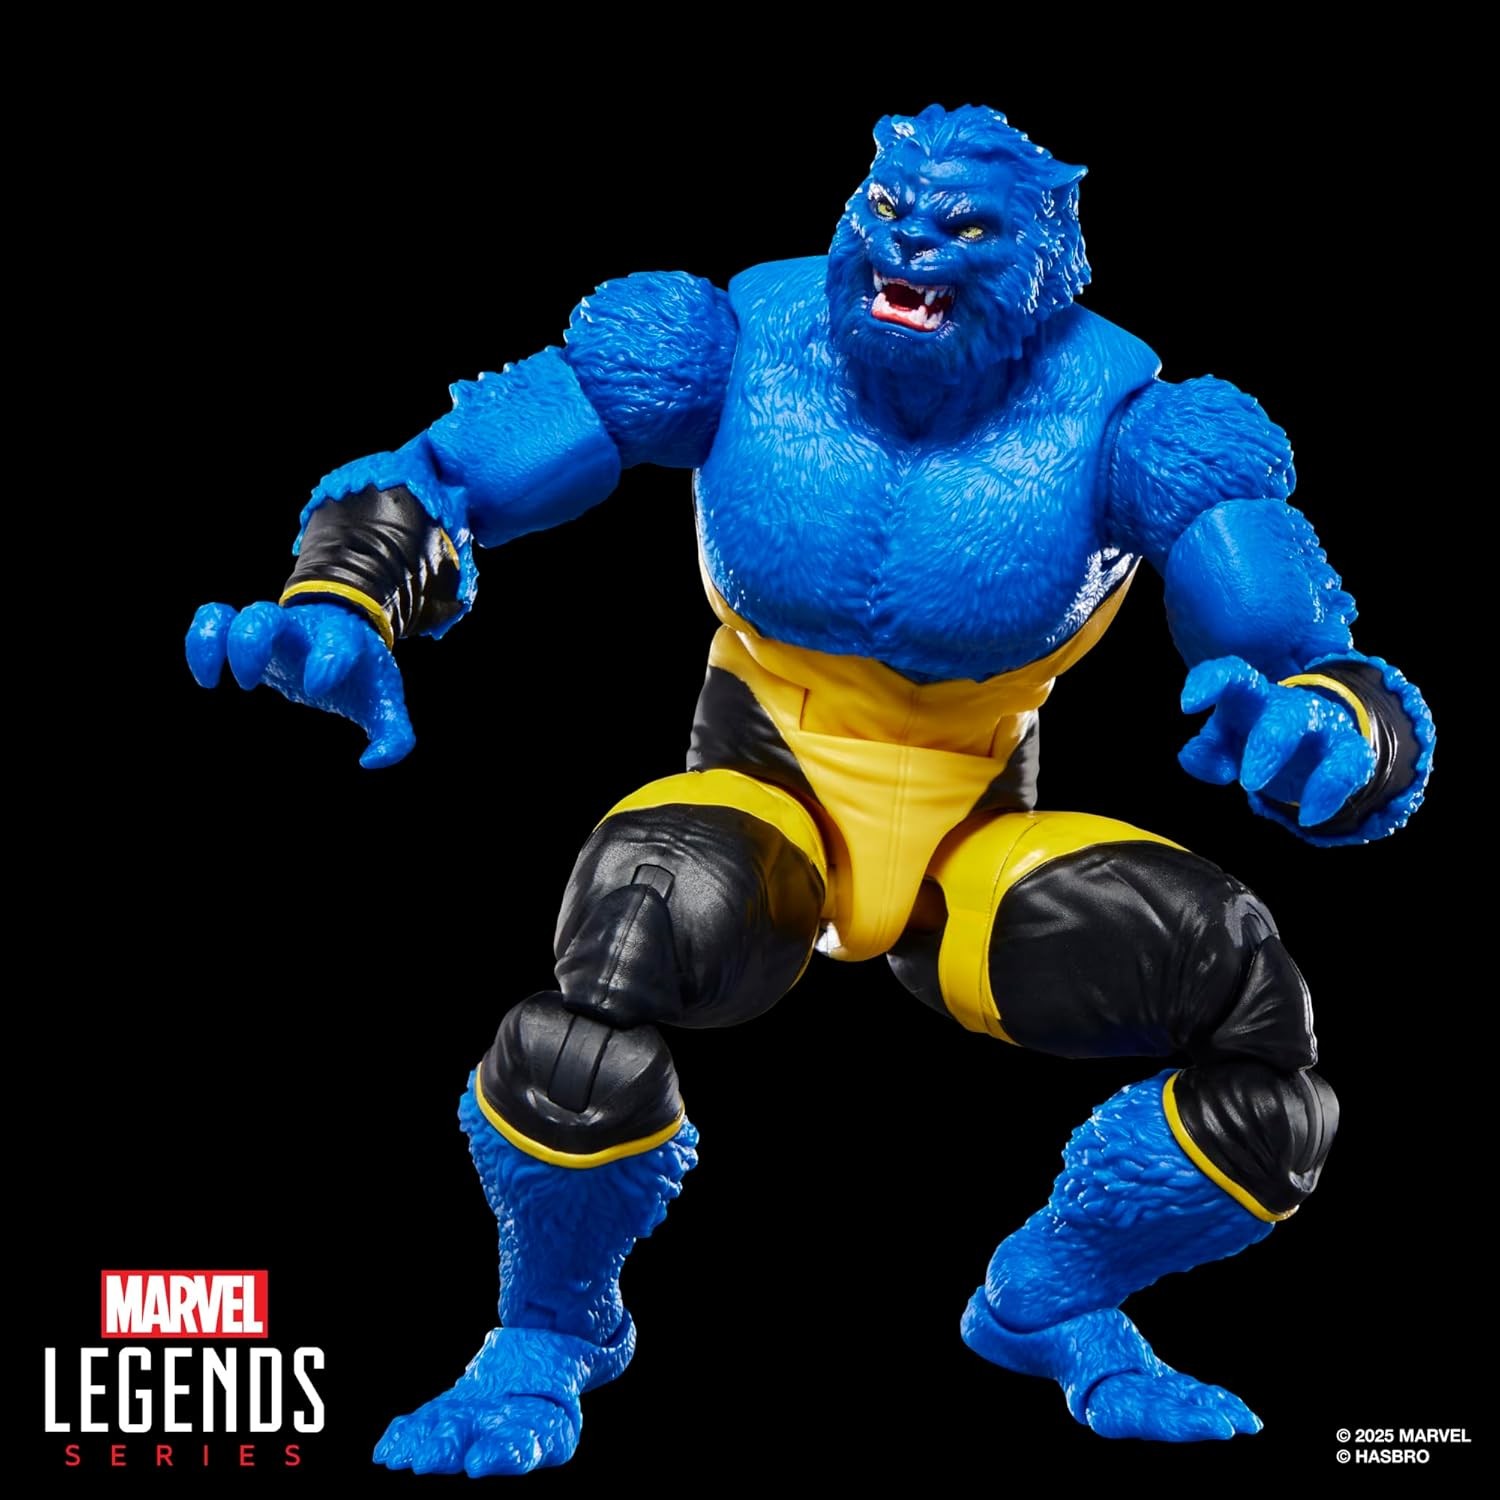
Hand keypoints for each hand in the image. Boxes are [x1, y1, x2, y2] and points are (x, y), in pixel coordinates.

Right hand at [185, 599, 414, 767]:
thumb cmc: (361, 674)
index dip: (327, 659)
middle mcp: (303, 630)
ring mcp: (275, 630)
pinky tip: (207, 677)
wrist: (343, 631)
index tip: (317, 687)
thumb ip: (394, 737)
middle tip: (250, 683)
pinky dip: (201, 639)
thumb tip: (370, 761)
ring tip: (217, 681)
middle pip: (267, 615)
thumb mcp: (385, 702)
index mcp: (344, 640)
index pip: (337, 640)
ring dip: (217, 639)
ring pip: (237, 615)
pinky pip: (215, 617)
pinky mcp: (249, 635)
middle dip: (250, 642)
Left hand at [1179, 656, 1375, 827]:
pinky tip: (1308, 816)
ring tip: (1269, 794)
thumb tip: (1191, 756)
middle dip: (1269, 744)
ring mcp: (1322, 724)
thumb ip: (1206, 751)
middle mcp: (1288, 705)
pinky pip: (1350, 764)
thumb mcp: (1225, 744)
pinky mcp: (1350, 748)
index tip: (1187, 705)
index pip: (1232, 675)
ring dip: (1302, 764)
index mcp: (1251, 696)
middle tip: (1249, 781)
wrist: (1310, 749)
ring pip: (1318, 728)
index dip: (1210, 683)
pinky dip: (1330, 791)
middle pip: (1283, 711)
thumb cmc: (1254, 738)